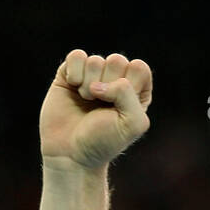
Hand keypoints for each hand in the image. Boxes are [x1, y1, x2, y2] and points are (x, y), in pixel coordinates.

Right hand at [39, 50, 152, 169]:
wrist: (71, 153)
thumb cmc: (104, 142)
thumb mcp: (131, 124)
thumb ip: (127, 94)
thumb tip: (98, 83)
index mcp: (136, 92)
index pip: (139, 67)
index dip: (128, 85)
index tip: (119, 107)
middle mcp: (116, 81)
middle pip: (117, 60)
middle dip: (108, 85)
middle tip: (100, 105)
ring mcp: (92, 76)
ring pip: (95, 60)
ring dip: (89, 84)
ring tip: (86, 101)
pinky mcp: (70, 74)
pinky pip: (76, 56)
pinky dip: (74, 72)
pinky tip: (73, 87)